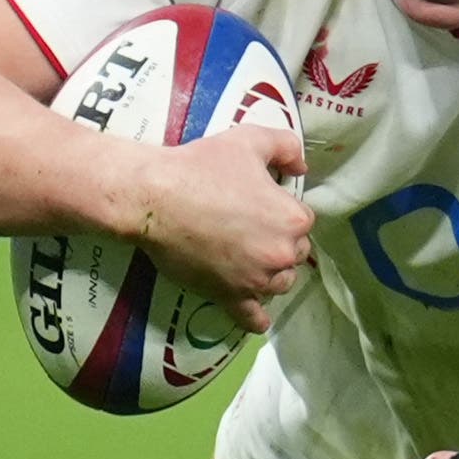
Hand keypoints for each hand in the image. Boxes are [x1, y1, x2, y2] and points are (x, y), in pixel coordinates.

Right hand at [125, 120, 313, 329]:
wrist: (155, 198)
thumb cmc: (202, 166)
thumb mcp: (249, 140)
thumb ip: (285, 146)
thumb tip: (302, 167)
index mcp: (291, 219)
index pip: (303, 221)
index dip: (282, 211)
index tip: (261, 205)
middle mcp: (280, 254)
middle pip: (294, 254)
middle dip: (279, 243)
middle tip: (251, 230)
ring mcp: (254, 280)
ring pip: (279, 284)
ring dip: (270, 274)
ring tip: (251, 262)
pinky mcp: (228, 296)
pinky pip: (251, 317)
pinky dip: (256, 318)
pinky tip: (259, 318)